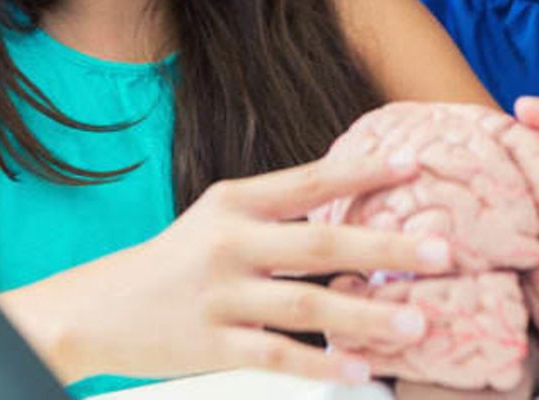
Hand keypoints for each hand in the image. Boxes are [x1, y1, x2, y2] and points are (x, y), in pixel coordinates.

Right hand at [12, 149, 455, 384]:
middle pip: (321, 245)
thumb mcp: (218, 218)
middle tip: (442, 252)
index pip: (312, 181)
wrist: (97, 308)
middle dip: (387, 249)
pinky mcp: (211, 345)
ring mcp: (220, 297)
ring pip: (307, 307)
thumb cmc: (174, 260)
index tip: (418, 167)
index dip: (366, 174)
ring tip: (419, 323)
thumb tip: (354, 203)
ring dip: (368, 316)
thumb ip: (277, 213)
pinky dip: (322, 366)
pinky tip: (361, 371)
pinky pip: (276, 357)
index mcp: (234, 202)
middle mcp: (229, 243)